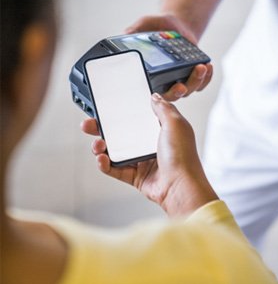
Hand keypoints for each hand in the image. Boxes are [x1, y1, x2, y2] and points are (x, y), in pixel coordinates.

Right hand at [81, 93, 217, 216]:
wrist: (181, 187)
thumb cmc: (182, 156)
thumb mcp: (175, 124)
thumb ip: (163, 108)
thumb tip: (155, 96)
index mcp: (159, 131)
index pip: (135, 119)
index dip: (120, 114)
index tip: (107, 110)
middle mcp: (149, 145)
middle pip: (121, 134)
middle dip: (102, 129)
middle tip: (89, 125)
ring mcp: (142, 161)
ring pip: (115, 152)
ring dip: (102, 147)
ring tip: (97, 145)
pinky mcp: (136, 176)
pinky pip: (116, 170)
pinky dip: (105, 165)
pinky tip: (101, 160)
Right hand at [126, 14, 212, 100]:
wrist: (175, 25)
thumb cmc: (157, 28)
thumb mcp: (143, 26)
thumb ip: (134, 31)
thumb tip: (125, 34)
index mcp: (151, 76)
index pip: (151, 93)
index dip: (155, 99)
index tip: (157, 95)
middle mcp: (165, 82)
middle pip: (172, 96)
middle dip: (177, 92)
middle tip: (181, 85)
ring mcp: (181, 81)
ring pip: (189, 90)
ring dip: (195, 82)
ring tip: (201, 68)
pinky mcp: (194, 77)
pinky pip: (201, 84)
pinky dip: (206, 78)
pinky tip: (208, 67)